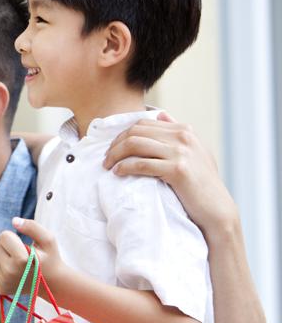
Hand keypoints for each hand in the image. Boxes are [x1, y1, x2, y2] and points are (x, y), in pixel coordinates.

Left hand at [0, 218, 63, 294]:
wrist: (53, 284)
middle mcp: (10, 272)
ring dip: (1, 257)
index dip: (13, 237)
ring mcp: (4, 282)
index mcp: (22, 259)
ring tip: (17, 264)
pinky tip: (10, 272)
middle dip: (6, 246)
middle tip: (21, 255)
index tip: (23, 245)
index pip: (3, 236)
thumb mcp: (47, 239)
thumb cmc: (49, 258)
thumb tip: (14, 220)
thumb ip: (32, 226)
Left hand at [103, 112, 236, 234]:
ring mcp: (180, 152)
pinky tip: (118, 172)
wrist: (216, 207)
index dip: (123, 135)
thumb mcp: (194, 151)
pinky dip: (124, 167)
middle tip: (107, 158)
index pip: (143, 124)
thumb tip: (160, 114)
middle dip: (116, 144)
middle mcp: (183, 137)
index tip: (113, 148)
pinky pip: (141, 164)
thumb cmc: (201, 182)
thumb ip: (176, 132)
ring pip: (135, 144)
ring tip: (108, 166)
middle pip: (136, 132)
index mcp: (185, 130)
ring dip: (115, 155)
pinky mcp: (177, 170)